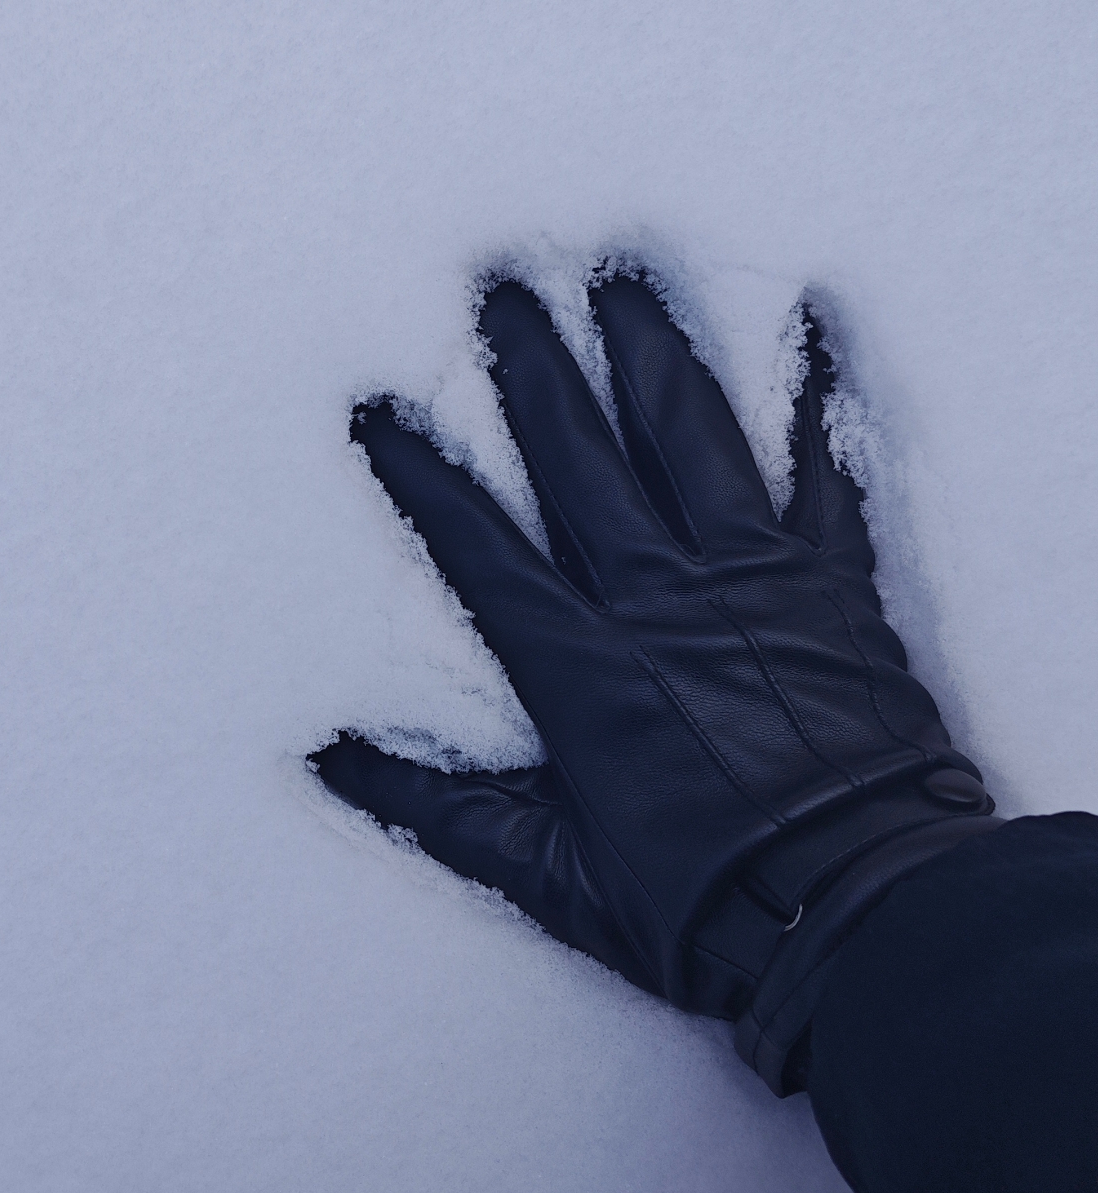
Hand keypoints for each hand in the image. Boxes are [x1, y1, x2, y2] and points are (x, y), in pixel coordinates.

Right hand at [312, 274, 995, 1092]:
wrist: (859, 918)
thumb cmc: (707, 909)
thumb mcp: (554, 877)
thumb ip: (443, 813)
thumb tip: (333, 764)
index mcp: (581, 670)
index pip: (481, 548)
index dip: (425, 476)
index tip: (378, 410)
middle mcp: (658, 601)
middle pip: (581, 457)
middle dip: (534, 365)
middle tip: (499, 282)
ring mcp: (751, 581)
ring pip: (689, 437)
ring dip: (650, 349)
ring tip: (619, 274)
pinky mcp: (834, 586)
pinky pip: (825, 472)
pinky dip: (820, 396)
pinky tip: (814, 322)